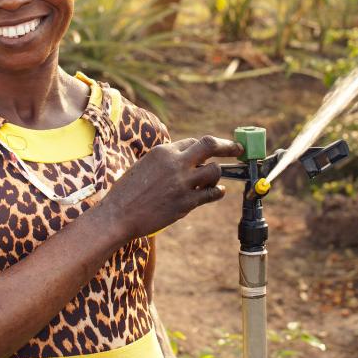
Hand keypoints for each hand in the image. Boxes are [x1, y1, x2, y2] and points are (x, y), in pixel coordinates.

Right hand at [97, 136, 243, 240]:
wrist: (119, 215)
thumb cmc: (128, 191)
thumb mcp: (145, 166)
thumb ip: (166, 161)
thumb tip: (186, 160)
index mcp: (163, 151)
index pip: (193, 142)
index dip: (204, 148)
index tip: (213, 150)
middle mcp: (175, 163)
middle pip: (210, 146)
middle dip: (228, 146)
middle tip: (238, 149)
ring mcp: (182, 183)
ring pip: (215, 171)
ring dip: (217, 175)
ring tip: (213, 181)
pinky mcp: (186, 203)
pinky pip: (211, 194)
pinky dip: (217, 192)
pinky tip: (216, 192)